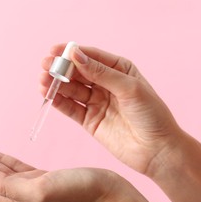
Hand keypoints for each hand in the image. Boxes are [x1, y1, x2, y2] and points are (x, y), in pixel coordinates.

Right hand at [40, 44, 182, 173]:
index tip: (55, 51)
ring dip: (56, 84)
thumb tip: (76, 55)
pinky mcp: (89, 120)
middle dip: (61, 68)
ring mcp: (96, 102)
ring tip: (43, 81)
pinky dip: (59, 101)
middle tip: (45, 66)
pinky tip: (48, 95)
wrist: (157, 150)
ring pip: (71, 89)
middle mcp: (105, 84)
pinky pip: (71, 108)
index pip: (91, 57)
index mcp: (119, 70)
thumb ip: (101, 73)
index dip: (72, 53)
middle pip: (78, 73)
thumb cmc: (152, 116)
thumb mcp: (129, 88)